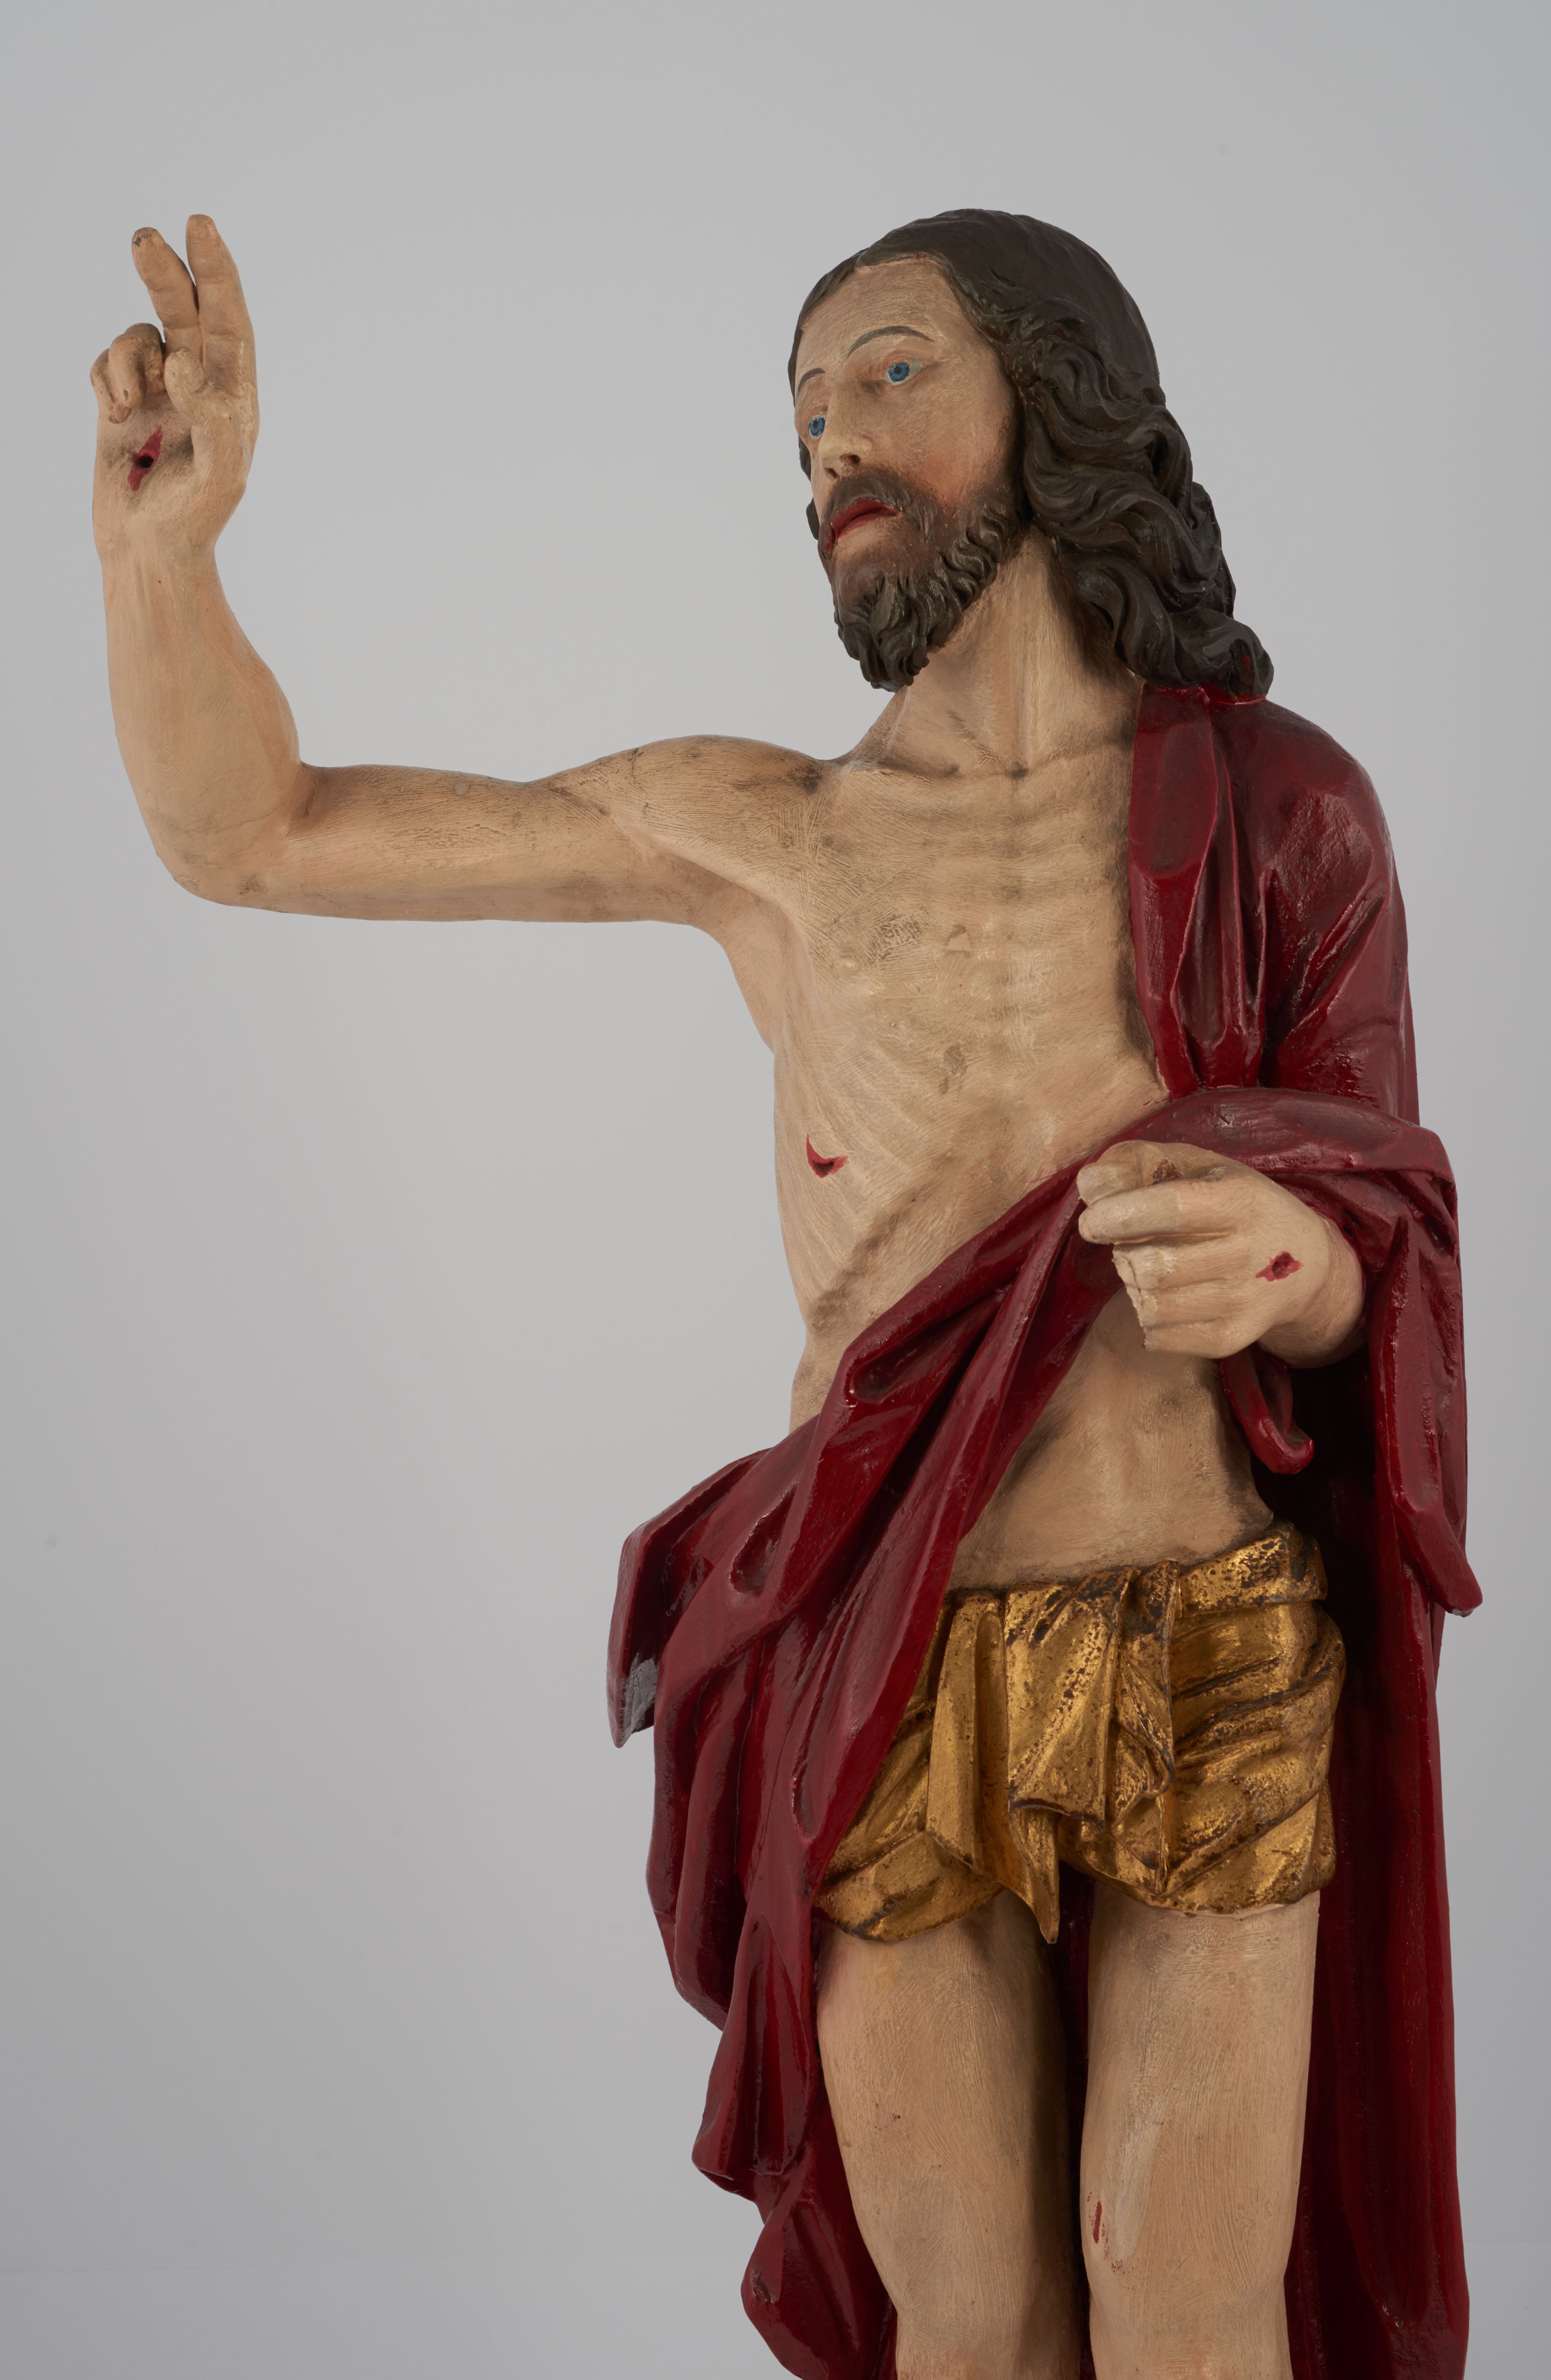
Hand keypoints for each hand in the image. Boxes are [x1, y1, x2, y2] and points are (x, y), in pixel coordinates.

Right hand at [90, 216, 257, 559]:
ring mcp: (158, 390)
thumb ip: (212, 413)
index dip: (216, 271)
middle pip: (183, 308)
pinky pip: (105, 362)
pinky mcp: (121, 401)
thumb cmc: (194, 520)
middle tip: (144, 239)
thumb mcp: (220, 473)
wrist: (148, 552)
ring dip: (124, 360)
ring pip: (136, 337)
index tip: (200, 227)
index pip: (228, 319)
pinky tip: (114, 415)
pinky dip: (104, 379)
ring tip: (125, 406)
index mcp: (233, 395)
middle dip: (164, 272)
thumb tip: (182, 357)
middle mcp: (198, 385)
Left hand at [1076, 1140, 1363, 1365]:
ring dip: (1133, 1288)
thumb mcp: (1197, 1166)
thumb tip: (1088, 1185)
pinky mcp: (1234, 1338)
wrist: (1305, 1265)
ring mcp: (1244, 1301)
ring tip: (1146, 1272)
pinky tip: (1162, 1299)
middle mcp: (1248, 1253)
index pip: (1172, 1210)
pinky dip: (1147, 1320)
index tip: (1092, 1222)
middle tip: (1129, 1247)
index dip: (1121, 1216)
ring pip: (1153, 1306)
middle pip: (1155, 1267)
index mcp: (1240, 1200)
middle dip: (1124, 1256)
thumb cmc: (1233, 1203)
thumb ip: (1138, 1163)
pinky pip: (1162, 1338)